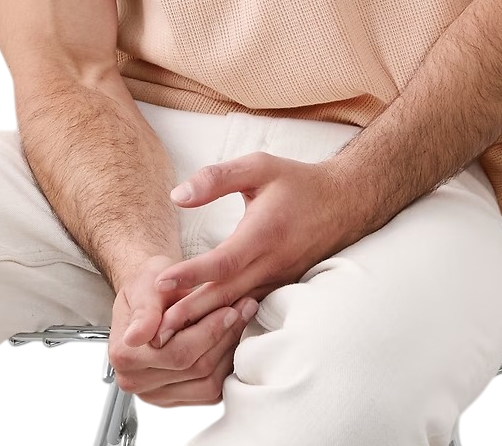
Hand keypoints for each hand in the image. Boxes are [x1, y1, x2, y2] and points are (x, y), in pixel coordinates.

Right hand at [108, 255, 258, 407]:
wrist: (149, 292)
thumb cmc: (148, 283)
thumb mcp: (146, 285)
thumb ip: (145, 311)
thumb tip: (137, 336)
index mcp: (124, 356)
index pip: (176, 352)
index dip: (208, 331)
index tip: (229, 308)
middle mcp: (135, 381)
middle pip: (194, 369)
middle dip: (224, 336)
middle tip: (245, 308)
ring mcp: (156, 394)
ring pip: (206, 383)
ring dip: (230, 351)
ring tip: (243, 320)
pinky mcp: (175, 398)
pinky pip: (209, 390)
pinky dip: (226, 366)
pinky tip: (234, 339)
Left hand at [153, 153, 357, 342]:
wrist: (344, 203)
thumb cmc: (297, 182)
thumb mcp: (258, 167)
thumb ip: (217, 178)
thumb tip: (178, 196)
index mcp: (264, 233)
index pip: (223, 262)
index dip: (191, 274)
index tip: (160, 283)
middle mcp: (272, 262)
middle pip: (226, 294)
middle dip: (190, 313)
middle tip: (157, 329)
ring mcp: (279, 279)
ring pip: (236, 305)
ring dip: (204, 320)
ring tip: (171, 334)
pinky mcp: (281, 285)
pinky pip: (250, 306)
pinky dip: (225, 316)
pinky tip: (205, 326)